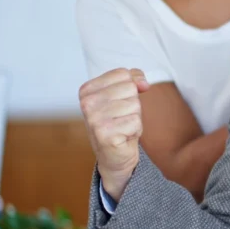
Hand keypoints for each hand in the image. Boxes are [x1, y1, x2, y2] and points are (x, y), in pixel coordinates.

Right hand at [79, 68, 150, 200]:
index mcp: (87, 90)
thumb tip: (143, 83)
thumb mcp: (125, 95)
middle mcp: (86, 103)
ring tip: (122, 126)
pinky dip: (135, 130)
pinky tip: (123, 136)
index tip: (122, 101)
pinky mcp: (105, 134)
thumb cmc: (119, 121)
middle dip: (133, 104)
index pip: (123, 73)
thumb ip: (134, 79)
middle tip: (122, 117)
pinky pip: (136, 121)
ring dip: (135, 117)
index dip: (132, 86)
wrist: (115, 154)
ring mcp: (94, 119)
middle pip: (130, 88)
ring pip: (135, 104)